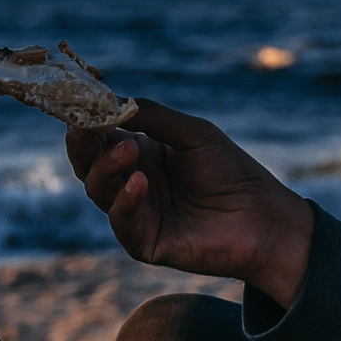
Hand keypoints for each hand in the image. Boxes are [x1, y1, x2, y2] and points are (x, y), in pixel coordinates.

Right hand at [68, 101, 315, 305]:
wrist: (263, 218)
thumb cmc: (232, 172)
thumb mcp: (193, 133)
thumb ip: (153, 117)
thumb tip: (110, 101)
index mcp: (140, 153)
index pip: (99, 135)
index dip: (86, 118)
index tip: (77, 98)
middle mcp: (131, 181)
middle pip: (88, 163)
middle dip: (82, 143)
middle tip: (84, 126)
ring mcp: (136, 212)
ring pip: (98, 190)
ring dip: (106, 167)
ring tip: (129, 149)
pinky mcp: (144, 241)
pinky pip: (121, 222)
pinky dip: (125, 201)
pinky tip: (140, 183)